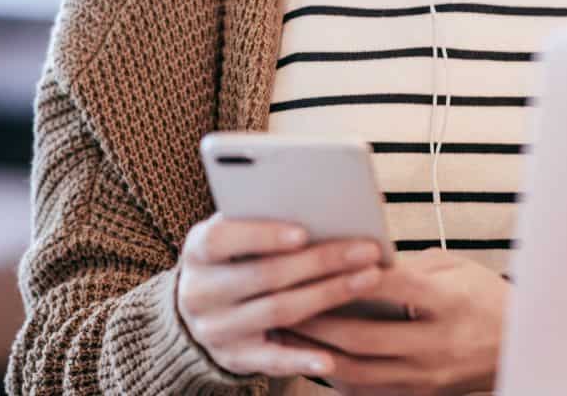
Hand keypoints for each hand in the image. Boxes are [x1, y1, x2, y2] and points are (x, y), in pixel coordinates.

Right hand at [174, 213, 387, 378]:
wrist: (204, 306)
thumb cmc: (237, 256)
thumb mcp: (238, 234)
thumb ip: (265, 218)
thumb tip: (324, 206)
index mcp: (198, 252)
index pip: (221, 239)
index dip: (262, 236)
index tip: (303, 233)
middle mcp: (199, 293)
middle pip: (264, 276)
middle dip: (321, 261)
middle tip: (366, 251)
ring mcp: (215, 329)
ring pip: (277, 311)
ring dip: (328, 295)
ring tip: (368, 279)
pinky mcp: (234, 358)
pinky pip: (270, 361)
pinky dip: (301, 360)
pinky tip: (330, 358)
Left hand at [275, 248, 509, 394]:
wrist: (520, 347)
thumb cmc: (486, 298)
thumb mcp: (458, 268)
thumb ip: (411, 266)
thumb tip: (360, 263)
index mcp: (450, 303)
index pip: (395, 288)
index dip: (355, 275)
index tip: (318, 261)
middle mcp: (437, 344)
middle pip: (363, 337)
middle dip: (316, 321)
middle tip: (282, 303)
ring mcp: (426, 377)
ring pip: (357, 372)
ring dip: (314, 353)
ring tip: (285, 333)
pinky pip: (366, 391)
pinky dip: (335, 374)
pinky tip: (313, 357)